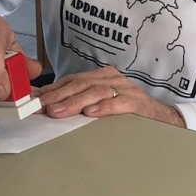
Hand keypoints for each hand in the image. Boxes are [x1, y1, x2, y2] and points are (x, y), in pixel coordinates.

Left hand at [38, 67, 185, 127]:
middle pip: (80, 84)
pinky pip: (118, 102)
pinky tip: (91, 114)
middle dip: (58, 96)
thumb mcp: (100, 103)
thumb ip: (79, 102)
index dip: (52, 90)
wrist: (162, 119)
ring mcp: (125, 88)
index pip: (72, 80)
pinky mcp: (137, 102)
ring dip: (74, 102)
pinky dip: (104, 107)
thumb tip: (49, 107)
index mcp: (101, 76)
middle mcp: (112, 78)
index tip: (34, 100)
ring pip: (95, 92)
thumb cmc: (127, 112)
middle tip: (41, 107)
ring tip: (58, 111)